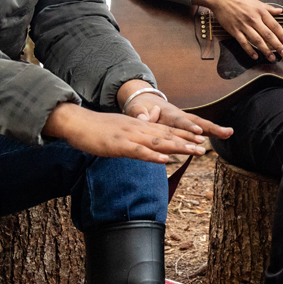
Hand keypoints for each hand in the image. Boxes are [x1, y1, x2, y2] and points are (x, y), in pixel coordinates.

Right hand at [42, 102, 205, 163]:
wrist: (77, 122)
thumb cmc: (98, 128)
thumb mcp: (121, 126)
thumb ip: (137, 128)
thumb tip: (150, 128)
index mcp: (139, 124)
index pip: (166, 129)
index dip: (184, 134)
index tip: (200, 139)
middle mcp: (138, 128)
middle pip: (167, 135)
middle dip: (187, 141)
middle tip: (205, 147)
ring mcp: (130, 136)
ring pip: (158, 142)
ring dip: (178, 147)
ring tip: (195, 151)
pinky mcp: (119, 145)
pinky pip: (139, 151)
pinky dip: (153, 156)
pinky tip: (165, 160)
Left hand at [122, 92, 232, 140]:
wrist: (144, 100)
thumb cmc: (139, 107)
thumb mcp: (135, 109)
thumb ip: (139, 113)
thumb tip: (144, 118)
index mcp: (166, 113)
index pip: (178, 121)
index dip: (188, 127)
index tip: (198, 132)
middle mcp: (179, 115)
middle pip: (196, 121)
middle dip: (210, 127)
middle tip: (225, 132)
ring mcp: (184, 119)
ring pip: (201, 124)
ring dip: (215, 129)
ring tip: (229, 133)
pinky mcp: (186, 124)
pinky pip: (200, 129)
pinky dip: (212, 132)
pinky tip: (225, 135)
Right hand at [192, 0, 282, 61]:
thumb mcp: (256, 2)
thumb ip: (269, 8)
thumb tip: (280, 11)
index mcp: (261, 12)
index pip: (275, 26)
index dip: (282, 35)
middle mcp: (254, 19)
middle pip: (268, 35)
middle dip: (277, 46)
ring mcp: (244, 26)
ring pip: (257, 41)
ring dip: (266, 50)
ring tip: (272, 58)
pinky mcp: (234, 31)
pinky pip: (244, 43)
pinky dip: (250, 50)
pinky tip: (256, 57)